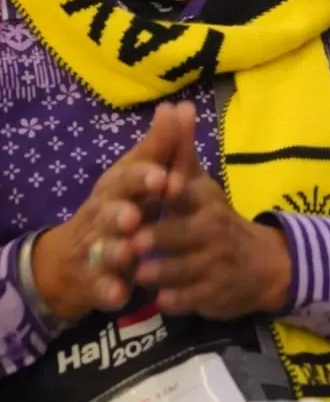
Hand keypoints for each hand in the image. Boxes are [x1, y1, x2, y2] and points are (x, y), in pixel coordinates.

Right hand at [32, 104, 181, 320]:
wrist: (79, 254)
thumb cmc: (123, 204)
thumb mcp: (143, 174)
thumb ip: (162, 146)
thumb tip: (178, 106)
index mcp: (117, 187)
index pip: (127, 178)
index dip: (143, 178)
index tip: (163, 177)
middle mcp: (102, 214)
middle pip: (108, 211)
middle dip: (121, 212)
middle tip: (134, 215)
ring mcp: (97, 247)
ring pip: (104, 248)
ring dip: (116, 249)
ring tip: (129, 252)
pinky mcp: (96, 279)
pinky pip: (101, 286)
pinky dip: (110, 290)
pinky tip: (120, 295)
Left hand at [132, 103, 291, 319]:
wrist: (264, 265)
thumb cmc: (217, 220)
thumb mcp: (201, 184)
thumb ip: (181, 150)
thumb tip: (177, 105)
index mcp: (205, 202)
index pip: (185, 190)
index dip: (171, 188)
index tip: (157, 186)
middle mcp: (212, 231)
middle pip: (181, 234)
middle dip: (157, 238)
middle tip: (130, 242)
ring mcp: (214, 264)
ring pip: (181, 269)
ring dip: (158, 271)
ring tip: (138, 272)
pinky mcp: (213, 294)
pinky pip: (188, 298)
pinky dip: (174, 299)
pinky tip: (160, 297)